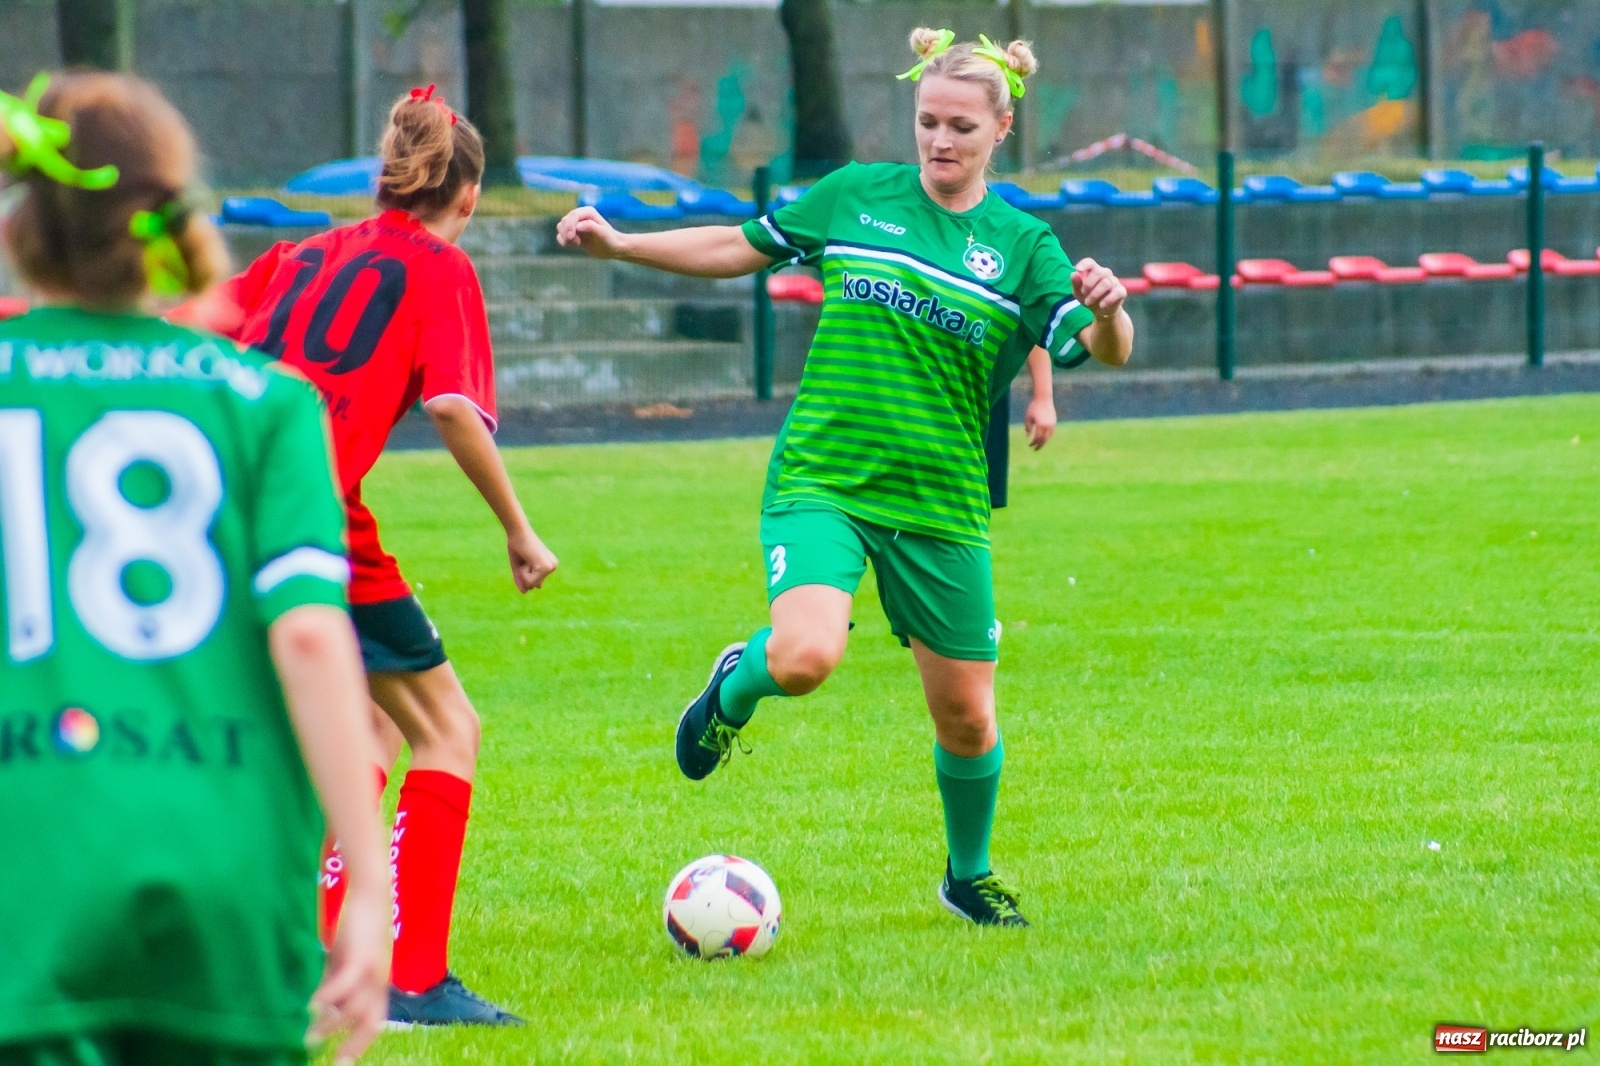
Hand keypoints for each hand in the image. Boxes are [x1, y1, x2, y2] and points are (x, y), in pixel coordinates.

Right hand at [308, 887, 389, 1064]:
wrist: (370, 893)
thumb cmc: (354, 928)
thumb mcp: (341, 962)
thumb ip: (333, 984)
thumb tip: (315, 1010)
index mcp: (377, 985)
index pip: (373, 1023)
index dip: (358, 1045)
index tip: (339, 1063)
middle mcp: (379, 982)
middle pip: (371, 1023)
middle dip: (351, 1046)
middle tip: (331, 1064)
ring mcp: (372, 970)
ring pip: (354, 1009)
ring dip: (329, 1025)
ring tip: (307, 1036)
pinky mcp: (361, 956)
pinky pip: (344, 985)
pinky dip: (327, 999)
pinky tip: (310, 1007)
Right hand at [508, 526, 557, 591]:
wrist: (518, 532)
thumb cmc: (517, 546)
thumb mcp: (518, 567)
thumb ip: (522, 580)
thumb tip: (525, 593)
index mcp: (549, 565)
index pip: (533, 583)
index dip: (523, 573)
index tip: (524, 558)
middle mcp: (553, 566)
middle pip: (533, 585)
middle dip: (523, 574)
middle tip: (524, 558)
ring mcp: (551, 567)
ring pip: (531, 584)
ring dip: (523, 573)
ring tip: (525, 558)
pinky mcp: (545, 568)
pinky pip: (530, 582)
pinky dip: (523, 573)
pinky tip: (526, 559)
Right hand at [555, 207, 626, 258]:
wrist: (613, 249)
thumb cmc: (610, 240)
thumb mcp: (603, 234)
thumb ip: (591, 227)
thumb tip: (578, 226)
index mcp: (588, 212)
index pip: (573, 216)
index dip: (569, 225)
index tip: (571, 237)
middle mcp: (580, 216)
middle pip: (564, 221)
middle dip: (567, 232)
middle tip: (577, 243)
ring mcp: (575, 225)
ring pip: (561, 227)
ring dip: (565, 237)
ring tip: (577, 243)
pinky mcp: (573, 234)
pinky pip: (561, 236)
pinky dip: (564, 241)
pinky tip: (574, 246)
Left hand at [1024, 394, 1056, 449]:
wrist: (1044, 398)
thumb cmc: (1034, 407)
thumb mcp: (1028, 417)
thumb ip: (1028, 427)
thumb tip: (1028, 436)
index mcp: (1040, 425)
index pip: (1037, 438)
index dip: (1033, 443)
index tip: (1030, 445)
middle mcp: (1047, 426)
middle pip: (1044, 439)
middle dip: (1039, 445)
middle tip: (1035, 449)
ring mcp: (1052, 424)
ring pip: (1049, 437)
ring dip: (1044, 442)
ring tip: (1040, 445)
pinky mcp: (1054, 422)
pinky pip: (1052, 432)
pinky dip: (1048, 436)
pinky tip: (1044, 438)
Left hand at [1072, 258, 1126, 320]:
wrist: (1101, 311)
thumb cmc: (1089, 298)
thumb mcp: (1079, 293)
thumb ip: (1076, 284)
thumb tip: (1074, 274)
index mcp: (1094, 270)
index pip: (1090, 262)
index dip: (1084, 264)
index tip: (1078, 269)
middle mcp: (1105, 273)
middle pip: (1098, 272)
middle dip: (1088, 284)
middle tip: (1083, 293)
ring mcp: (1114, 281)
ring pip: (1106, 283)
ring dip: (1095, 294)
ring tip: (1088, 302)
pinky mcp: (1121, 291)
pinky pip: (1117, 292)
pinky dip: (1108, 300)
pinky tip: (1101, 305)